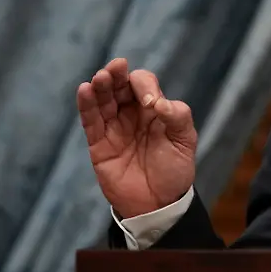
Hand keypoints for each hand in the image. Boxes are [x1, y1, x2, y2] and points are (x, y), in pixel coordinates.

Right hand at [77, 58, 196, 217]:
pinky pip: (90, 121)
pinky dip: (86, 105)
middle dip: (117, 75)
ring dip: (100, 86)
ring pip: (103, 100)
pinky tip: (85, 90)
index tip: (150, 103)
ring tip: (100, 78)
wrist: (159, 203)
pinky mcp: (99, 143)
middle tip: (115, 68)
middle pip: (119, 86)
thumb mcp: (185, 141)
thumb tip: (159, 103)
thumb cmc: (175, 169)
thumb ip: (178, 117)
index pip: (144, 84)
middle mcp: (132, 113)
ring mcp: (114, 127)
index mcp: (154, 109)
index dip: (144, 86)